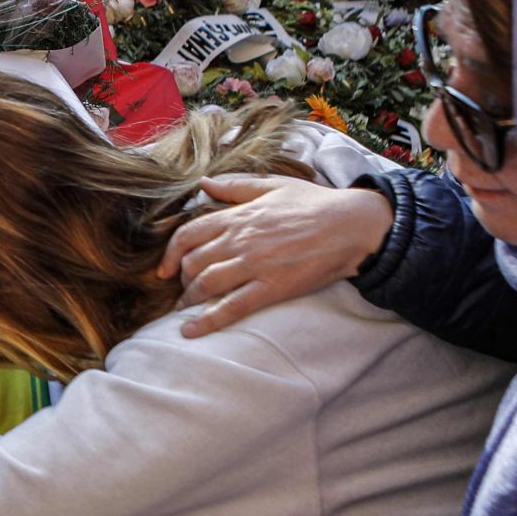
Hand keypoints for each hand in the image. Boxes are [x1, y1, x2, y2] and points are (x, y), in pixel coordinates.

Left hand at [156, 176, 394, 336]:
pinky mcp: (271, 288)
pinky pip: (232, 307)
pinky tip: (190, 331)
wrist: (351, 226)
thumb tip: (204, 184)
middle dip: (182, 279)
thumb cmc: (314, 204)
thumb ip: (235, 187)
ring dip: (189, 299)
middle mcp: (239, 241)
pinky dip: (207, 320)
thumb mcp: (273, 185)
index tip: (165, 268)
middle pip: (193, 263)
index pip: (188, 234)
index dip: (171, 254)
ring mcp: (254, 265)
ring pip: (206, 285)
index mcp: (238, 216)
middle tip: (183, 289)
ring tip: (185, 309)